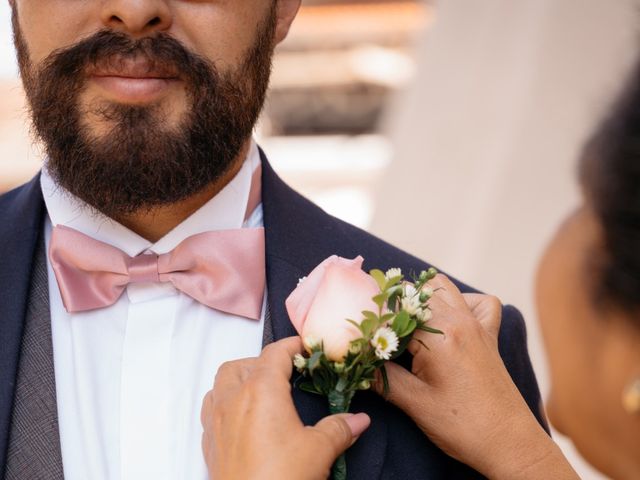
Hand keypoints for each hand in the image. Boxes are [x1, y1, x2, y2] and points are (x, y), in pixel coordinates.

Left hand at [201, 336, 370, 479]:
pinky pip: (211, 411)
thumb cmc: (280, 478)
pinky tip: (244, 421)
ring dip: (238, 381)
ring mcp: (216, 422)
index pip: (274, 353)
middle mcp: (233, 400)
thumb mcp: (318, 450)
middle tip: (286, 374)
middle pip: (241, 364)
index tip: (306, 347)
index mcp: (261, 391)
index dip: (292, 346)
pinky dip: (226, 406)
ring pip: (220, 385)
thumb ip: (339, 429)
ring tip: (262, 393)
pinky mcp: (209, 444)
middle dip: (262, 362)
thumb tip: (358, 420)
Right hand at [377, 275, 576, 478]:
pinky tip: (447, 320)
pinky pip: (478, 302)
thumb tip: (359, 361)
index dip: (374, 321)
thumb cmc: (463, 426)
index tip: (363, 338)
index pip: (395, 309)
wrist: (510, 443)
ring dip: (421, 297)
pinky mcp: (489, 335)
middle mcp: (459, 320)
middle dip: (392, 306)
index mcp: (439, 336)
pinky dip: (461, 301)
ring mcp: (477, 325)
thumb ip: (383, 377)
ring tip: (406, 323)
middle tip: (378, 333)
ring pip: (442, 286)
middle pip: (415, 291)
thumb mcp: (414, 403)